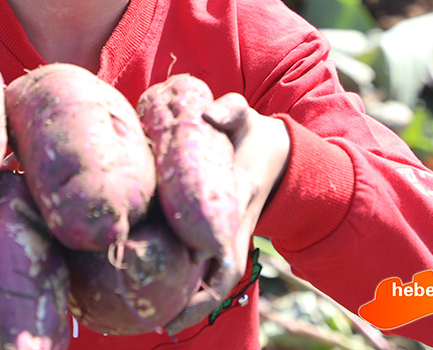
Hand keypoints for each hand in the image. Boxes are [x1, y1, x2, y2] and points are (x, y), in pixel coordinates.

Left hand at [164, 93, 290, 334]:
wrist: (277, 149)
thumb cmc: (252, 132)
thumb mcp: (245, 115)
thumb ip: (230, 110)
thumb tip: (209, 116)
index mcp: (240, 198)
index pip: (229, 245)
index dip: (210, 272)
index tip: (186, 291)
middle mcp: (236, 224)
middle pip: (220, 276)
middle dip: (195, 302)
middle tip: (160, 322)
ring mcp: (230, 233)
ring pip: (214, 278)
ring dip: (191, 301)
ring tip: (155, 321)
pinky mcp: (221, 235)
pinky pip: (208, 267)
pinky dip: (191, 286)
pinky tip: (163, 299)